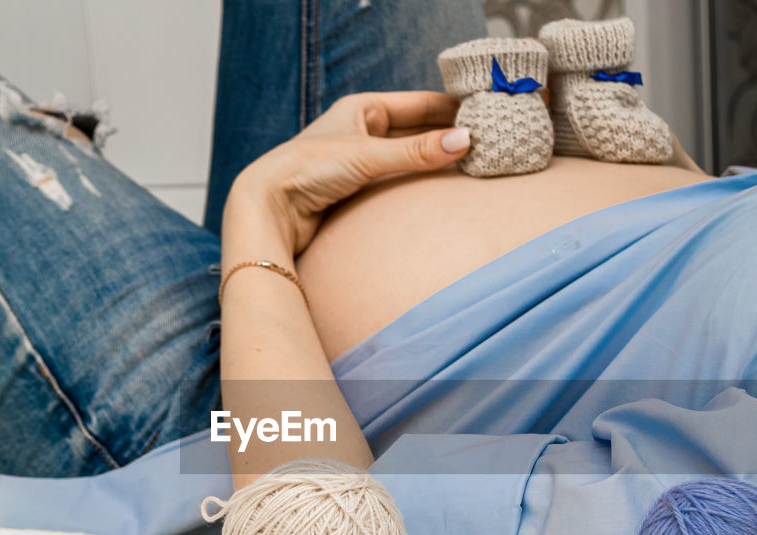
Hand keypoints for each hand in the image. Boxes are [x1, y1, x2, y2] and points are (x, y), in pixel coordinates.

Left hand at [224, 91, 471, 255]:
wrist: (270, 208)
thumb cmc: (306, 170)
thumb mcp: (366, 156)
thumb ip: (415, 152)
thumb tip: (464, 142)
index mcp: (363, 109)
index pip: (420, 103)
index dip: (452, 108)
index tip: (485, 115)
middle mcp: (363, 131)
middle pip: (418, 130)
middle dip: (449, 136)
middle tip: (487, 143)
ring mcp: (362, 160)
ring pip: (410, 156)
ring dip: (436, 160)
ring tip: (472, 165)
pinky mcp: (358, 188)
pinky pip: (399, 180)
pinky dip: (420, 181)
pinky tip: (440, 188)